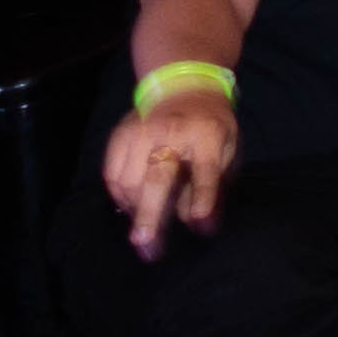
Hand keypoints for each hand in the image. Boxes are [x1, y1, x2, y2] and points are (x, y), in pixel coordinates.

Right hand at [103, 91, 237, 256]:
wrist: (185, 88)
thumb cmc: (211, 128)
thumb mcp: (226, 151)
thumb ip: (214, 185)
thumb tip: (198, 224)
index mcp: (208, 134)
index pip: (205, 170)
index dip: (203, 199)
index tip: (201, 225)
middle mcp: (173, 131)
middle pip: (157, 178)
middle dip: (151, 216)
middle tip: (147, 248)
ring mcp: (141, 131)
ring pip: (129, 181)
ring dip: (135, 211)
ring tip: (145, 229)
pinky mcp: (120, 135)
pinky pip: (111, 175)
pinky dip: (119, 197)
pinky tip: (131, 207)